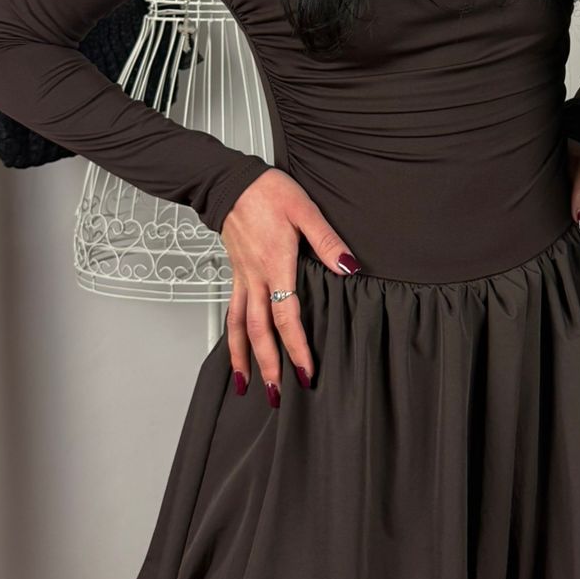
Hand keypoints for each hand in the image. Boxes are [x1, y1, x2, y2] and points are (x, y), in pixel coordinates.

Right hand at [220, 168, 357, 405]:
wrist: (230, 182)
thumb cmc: (268, 192)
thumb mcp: (305, 210)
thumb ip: (327, 241)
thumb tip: (349, 267)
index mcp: (275, 264)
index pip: (287, 316)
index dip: (297, 347)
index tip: (306, 372)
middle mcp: (255, 277)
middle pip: (259, 331)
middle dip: (268, 365)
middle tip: (277, 396)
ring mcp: (242, 277)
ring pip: (239, 325)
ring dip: (242, 357)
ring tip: (246, 385)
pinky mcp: (236, 273)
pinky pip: (233, 310)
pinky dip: (232, 335)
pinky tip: (236, 348)